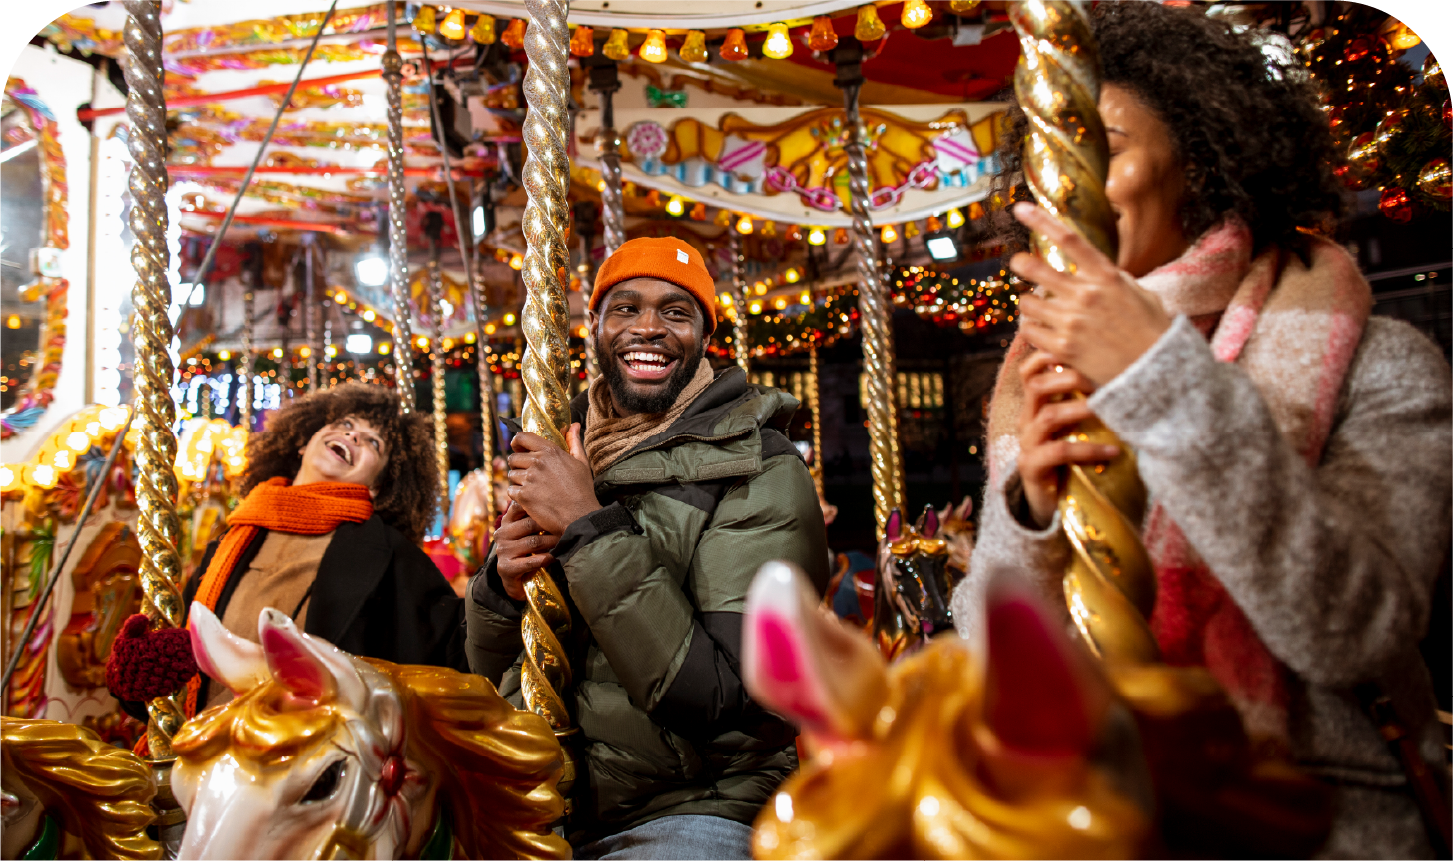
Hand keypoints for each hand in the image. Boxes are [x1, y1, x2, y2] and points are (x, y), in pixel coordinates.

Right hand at [493, 501, 556, 599]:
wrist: (515, 579)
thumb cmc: (526, 550)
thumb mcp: (529, 532)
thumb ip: (535, 516)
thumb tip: (559, 499)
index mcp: (506, 522)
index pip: (519, 506)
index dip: (538, 506)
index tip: (556, 507)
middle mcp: (502, 534)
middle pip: (529, 524)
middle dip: (550, 526)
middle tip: (567, 525)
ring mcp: (503, 551)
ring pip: (532, 542)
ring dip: (552, 542)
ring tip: (564, 541)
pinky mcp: (506, 567)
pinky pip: (531, 561)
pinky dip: (546, 558)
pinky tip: (556, 556)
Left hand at [506, 423, 599, 535]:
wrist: (580, 516)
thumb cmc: (582, 489)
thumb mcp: (581, 462)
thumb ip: (574, 442)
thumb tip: (575, 425)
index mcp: (550, 451)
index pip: (522, 437)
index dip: (517, 442)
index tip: (518, 449)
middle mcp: (537, 462)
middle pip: (513, 458)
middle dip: (518, 466)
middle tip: (529, 475)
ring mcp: (529, 479)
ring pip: (512, 475)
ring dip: (518, 482)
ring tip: (532, 489)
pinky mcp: (523, 495)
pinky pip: (511, 491)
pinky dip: (517, 495)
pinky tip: (530, 499)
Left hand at [1011, 203, 1172, 386]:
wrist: (1155, 373)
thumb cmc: (1151, 332)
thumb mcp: (1141, 294)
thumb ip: (1114, 278)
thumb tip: (1094, 267)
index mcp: (1107, 277)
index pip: (1069, 240)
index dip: (1041, 221)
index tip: (1020, 209)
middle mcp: (1086, 295)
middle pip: (1035, 268)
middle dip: (1020, 263)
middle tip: (1017, 263)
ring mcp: (1072, 322)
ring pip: (1027, 302)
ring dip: (1029, 303)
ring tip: (1038, 309)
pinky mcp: (1063, 348)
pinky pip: (1029, 331)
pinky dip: (1031, 330)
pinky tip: (1041, 332)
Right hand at [1016, 350, 1120, 528]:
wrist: (1051, 500)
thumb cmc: (1071, 455)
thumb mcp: (1075, 424)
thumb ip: (1085, 400)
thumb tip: (1121, 369)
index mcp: (1033, 405)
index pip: (1029, 370)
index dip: (1048, 356)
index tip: (1079, 347)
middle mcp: (1026, 420)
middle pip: (1036, 386)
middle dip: (1069, 377)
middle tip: (1101, 379)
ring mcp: (1027, 444)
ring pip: (1048, 416)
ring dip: (1081, 409)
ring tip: (1108, 410)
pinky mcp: (1032, 467)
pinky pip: (1058, 452)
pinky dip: (1089, 449)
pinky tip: (1113, 451)